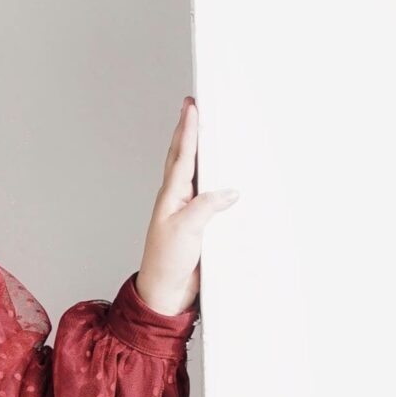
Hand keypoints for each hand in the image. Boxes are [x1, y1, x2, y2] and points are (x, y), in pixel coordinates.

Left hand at [136, 98, 238, 316]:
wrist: (166, 291)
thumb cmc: (167, 262)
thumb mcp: (187, 231)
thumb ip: (206, 207)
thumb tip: (229, 191)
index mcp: (171, 195)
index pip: (182, 155)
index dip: (188, 130)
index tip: (191, 106)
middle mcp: (177, 198)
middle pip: (184, 156)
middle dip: (189, 130)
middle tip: (193, 106)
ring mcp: (187, 209)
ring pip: (194, 171)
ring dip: (198, 149)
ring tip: (204, 127)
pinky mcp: (198, 222)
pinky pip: (208, 192)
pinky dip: (213, 176)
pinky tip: (220, 172)